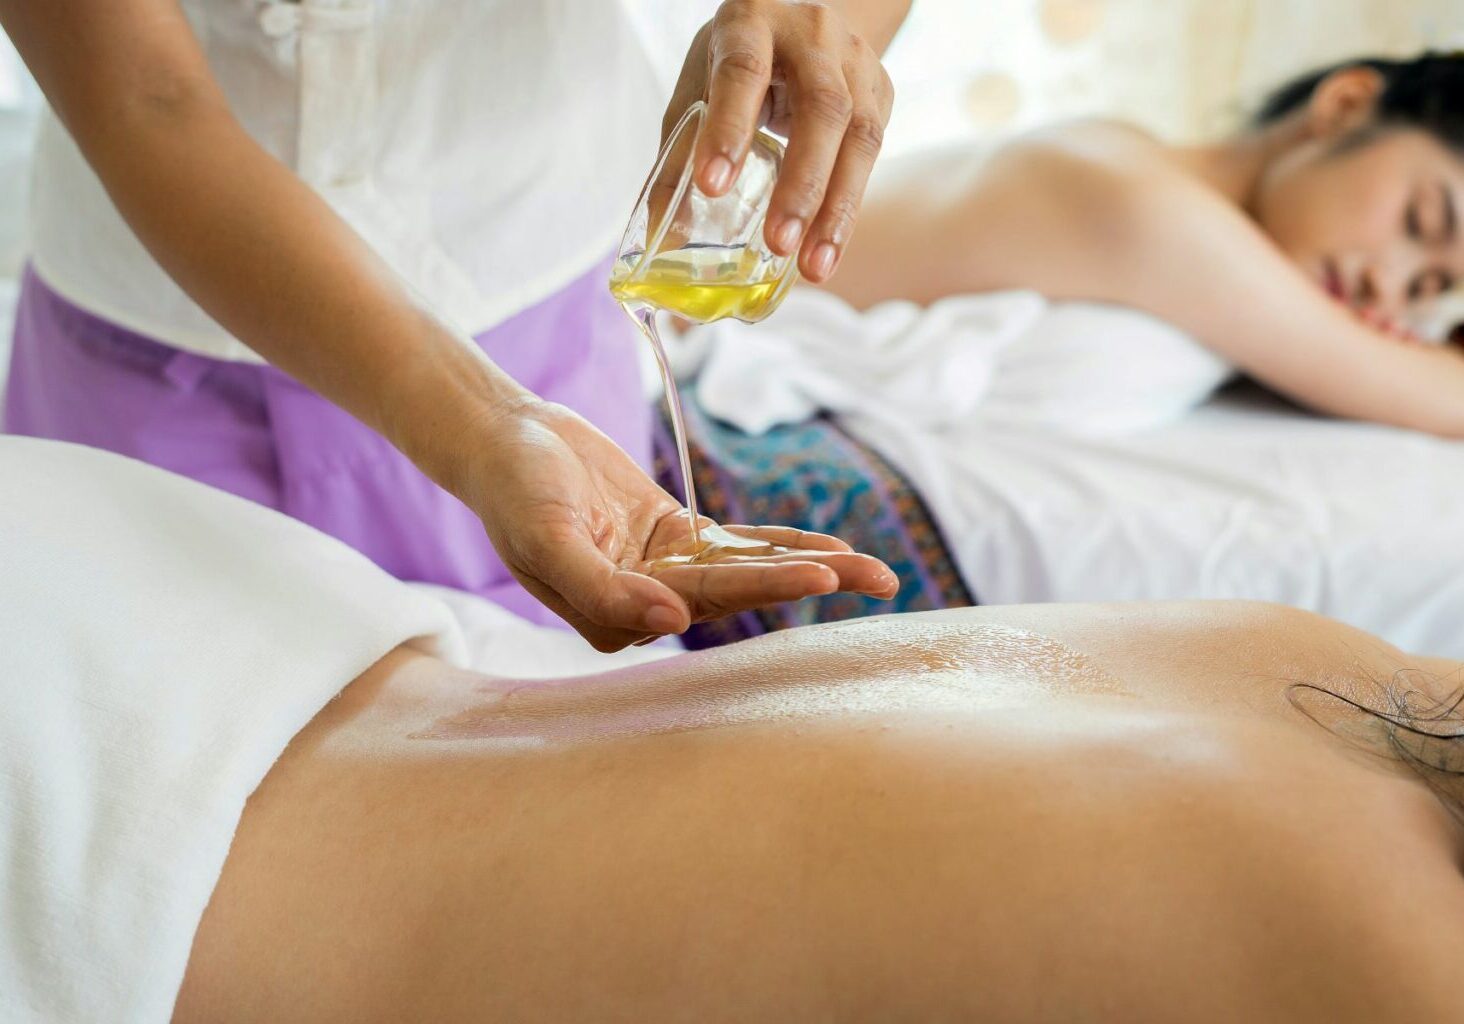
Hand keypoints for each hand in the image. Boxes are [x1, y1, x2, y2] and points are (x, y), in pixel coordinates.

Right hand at [467, 398, 898, 651]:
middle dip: (812, 584)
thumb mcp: (546, 538)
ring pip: (749, 570)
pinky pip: (738, 544)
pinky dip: (782, 543)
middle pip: (742, 593)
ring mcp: (665, 569)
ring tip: (877, 571)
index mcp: (616, 616)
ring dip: (811, 566)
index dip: (766, 588)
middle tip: (882, 580)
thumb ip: (602, 589)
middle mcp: (648, 602)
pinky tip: (831, 548)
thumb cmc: (514, 490)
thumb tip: (670, 624)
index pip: (704, 603)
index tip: (821, 576)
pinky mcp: (675, 536)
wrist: (504, 439)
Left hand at [664, 0, 894, 283]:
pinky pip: (872, 157)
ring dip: (836, 209)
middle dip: (801, 182)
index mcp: (751, 23)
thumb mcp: (700, 88)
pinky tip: (827, 249)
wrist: (803, 27)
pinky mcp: (881, 94)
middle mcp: (812, 36)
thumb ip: (680, 153)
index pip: (743, 71)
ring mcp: (856, 63)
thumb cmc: (739, 63)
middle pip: (821, 107)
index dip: (729, 127)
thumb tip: (663, 231)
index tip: (712, 186)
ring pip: (860, 137)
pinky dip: (847, 209)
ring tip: (813, 266)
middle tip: (778, 242)